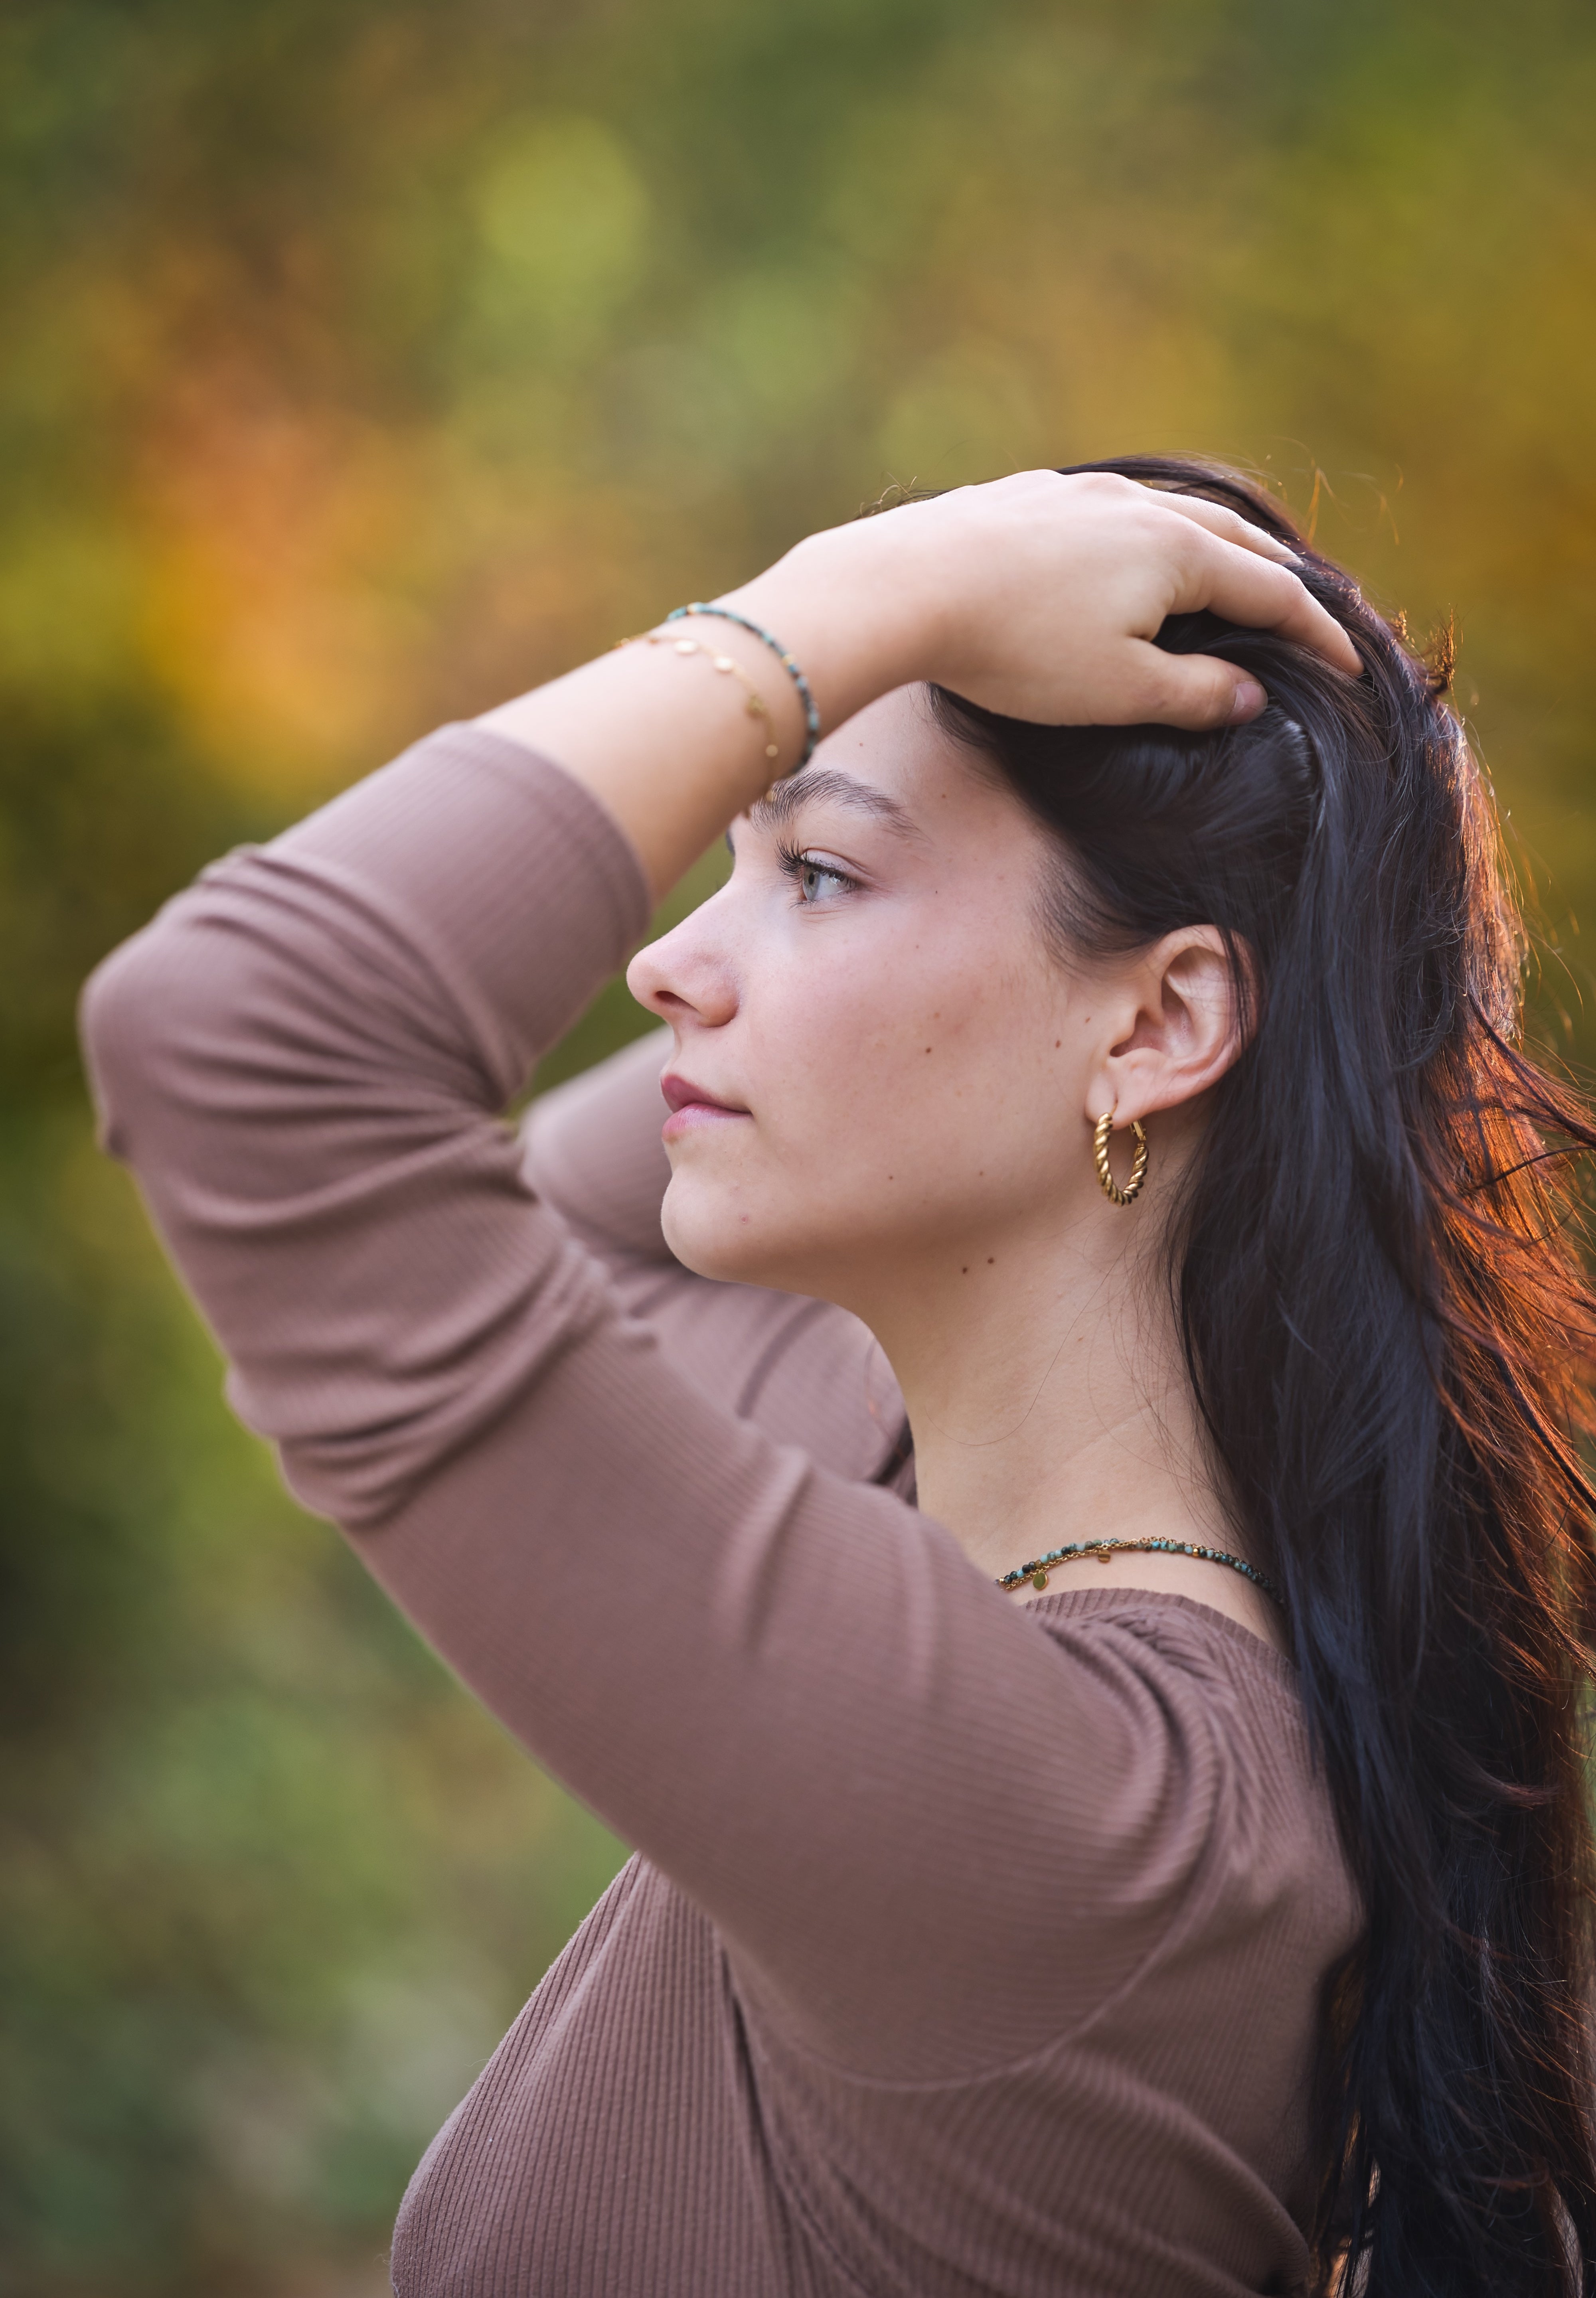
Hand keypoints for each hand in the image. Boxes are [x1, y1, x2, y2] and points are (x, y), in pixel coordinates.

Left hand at [740, 469, 1361, 733]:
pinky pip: (1112, 511)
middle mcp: (1139, 506)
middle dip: (1279, 573)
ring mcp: (1081, 494)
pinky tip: (1131, 549)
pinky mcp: (1027, 499)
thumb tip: (1249, 695)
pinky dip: (1147, 534)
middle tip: (1308, 604)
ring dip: (1213, 543)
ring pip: (1171, 512)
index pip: (1272, 593)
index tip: (1349, 666)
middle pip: (1233, 537)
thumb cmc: (1016, 649)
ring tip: (1231, 569)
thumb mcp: (1118, 690)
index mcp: (1177, 552)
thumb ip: (1193, 694)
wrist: (905, 588)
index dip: (1317, 633)